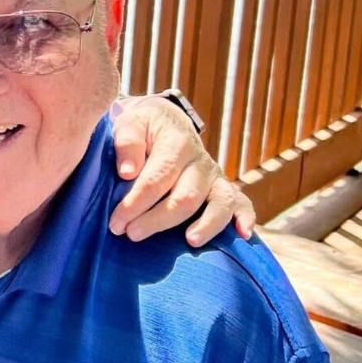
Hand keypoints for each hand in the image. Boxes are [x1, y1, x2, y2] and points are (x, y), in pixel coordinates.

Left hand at [108, 97, 255, 245]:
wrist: (166, 121)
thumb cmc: (144, 129)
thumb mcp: (129, 125)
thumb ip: (127, 145)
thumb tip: (128, 172)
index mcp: (176, 144)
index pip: (157, 179)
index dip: (135, 204)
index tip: (116, 223)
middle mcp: (200, 161)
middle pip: (186, 197)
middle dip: (158, 220)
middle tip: (131, 234)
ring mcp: (214, 176)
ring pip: (219, 203)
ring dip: (207, 224)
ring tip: (190, 241)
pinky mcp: (223, 187)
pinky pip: (241, 202)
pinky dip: (245, 218)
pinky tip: (242, 235)